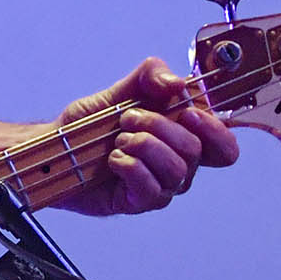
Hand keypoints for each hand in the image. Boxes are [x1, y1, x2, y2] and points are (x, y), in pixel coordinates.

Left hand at [53, 57, 238, 216]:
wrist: (56, 146)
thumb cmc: (91, 124)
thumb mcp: (121, 90)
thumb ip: (150, 77)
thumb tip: (176, 82)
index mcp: (181, 138)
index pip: (223, 146)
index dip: (215, 130)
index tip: (188, 111)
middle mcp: (177, 166)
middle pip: (195, 151)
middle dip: (159, 127)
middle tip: (128, 119)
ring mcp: (160, 187)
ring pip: (176, 170)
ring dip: (142, 146)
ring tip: (118, 140)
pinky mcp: (138, 202)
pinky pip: (151, 188)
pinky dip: (130, 166)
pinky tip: (114, 160)